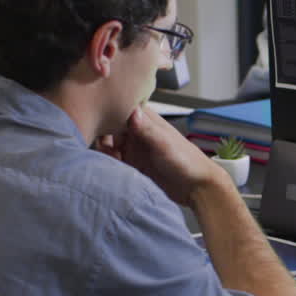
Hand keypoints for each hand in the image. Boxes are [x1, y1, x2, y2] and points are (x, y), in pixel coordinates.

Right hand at [108, 106, 225, 205]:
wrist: (195, 188)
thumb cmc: (187, 162)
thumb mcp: (165, 144)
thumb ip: (148, 129)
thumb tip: (132, 111)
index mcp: (146, 119)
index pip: (119, 107)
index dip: (107, 112)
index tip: (100, 122)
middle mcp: (137, 131)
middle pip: (108, 125)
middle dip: (101, 134)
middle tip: (106, 147)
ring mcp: (133, 147)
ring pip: (107, 142)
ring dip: (103, 148)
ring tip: (111, 158)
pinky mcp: (131, 163)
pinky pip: (112, 158)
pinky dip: (107, 161)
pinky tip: (113, 166)